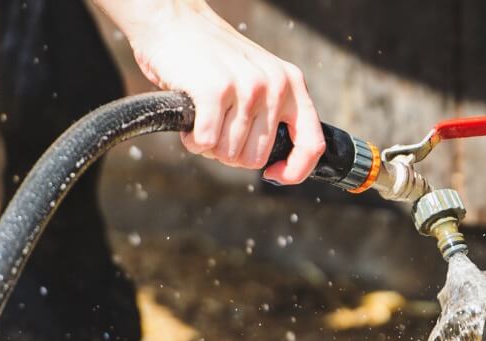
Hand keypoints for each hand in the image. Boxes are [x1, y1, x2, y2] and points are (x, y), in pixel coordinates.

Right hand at [93, 0, 323, 183]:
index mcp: (292, 84)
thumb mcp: (258, 77)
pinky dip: (193, 140)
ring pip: (229, 153)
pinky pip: (205, 142)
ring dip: (208, 145)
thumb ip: (274, 111)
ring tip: (203, 117)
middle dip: (231, 154)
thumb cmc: (211, 57)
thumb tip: (282, 164)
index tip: (274, 175)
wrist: (173, 20)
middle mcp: (275, 86)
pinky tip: (191, 119)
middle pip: (256, 158)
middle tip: (216, 129)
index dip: (295, 170)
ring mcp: (247, 87)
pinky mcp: (215, 90)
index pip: (312, 144)